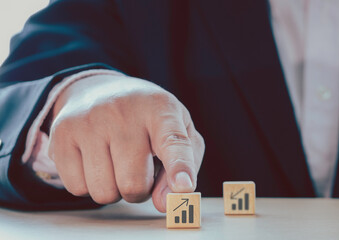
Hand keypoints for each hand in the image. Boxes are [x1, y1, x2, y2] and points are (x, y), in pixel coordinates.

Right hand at [48, 74, 204, 211]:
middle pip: (133, 184)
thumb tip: (163, 202)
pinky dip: (90, 185)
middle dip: (139, 190)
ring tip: (116, 163)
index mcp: (160, 109)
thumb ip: (184, 165)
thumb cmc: (146, 116)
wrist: (100, 90)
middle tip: (139, 170)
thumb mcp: (178, 129)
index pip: (173, 142)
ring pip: (104, 192)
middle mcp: (123, 112)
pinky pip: (77, 189)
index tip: (184, 186)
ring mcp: (89, 121)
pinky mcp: (62, 133)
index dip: (179, 167)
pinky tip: (95, 161)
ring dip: (114, 189)